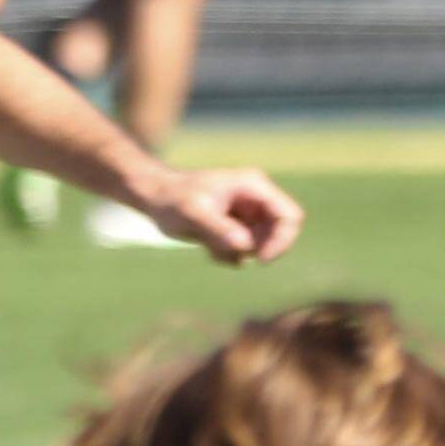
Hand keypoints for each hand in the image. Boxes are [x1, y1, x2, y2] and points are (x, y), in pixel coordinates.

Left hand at [149, 167, 304, 263]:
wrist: (154, 198)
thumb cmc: (172, 199)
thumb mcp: (193, 213)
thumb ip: (218, 228)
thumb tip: (244, 246)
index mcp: (254, 187)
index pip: (290, 216)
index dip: (282, 240)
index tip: (260, 258)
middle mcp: (256, 200)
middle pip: (280, 234)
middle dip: (257, 249)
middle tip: (227, 252)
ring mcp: (247, 215)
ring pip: (261, 246)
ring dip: (237, 253)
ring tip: (209, 243)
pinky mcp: (236, 228)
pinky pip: (244, 252)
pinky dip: (228, 256)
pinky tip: (207, 244)